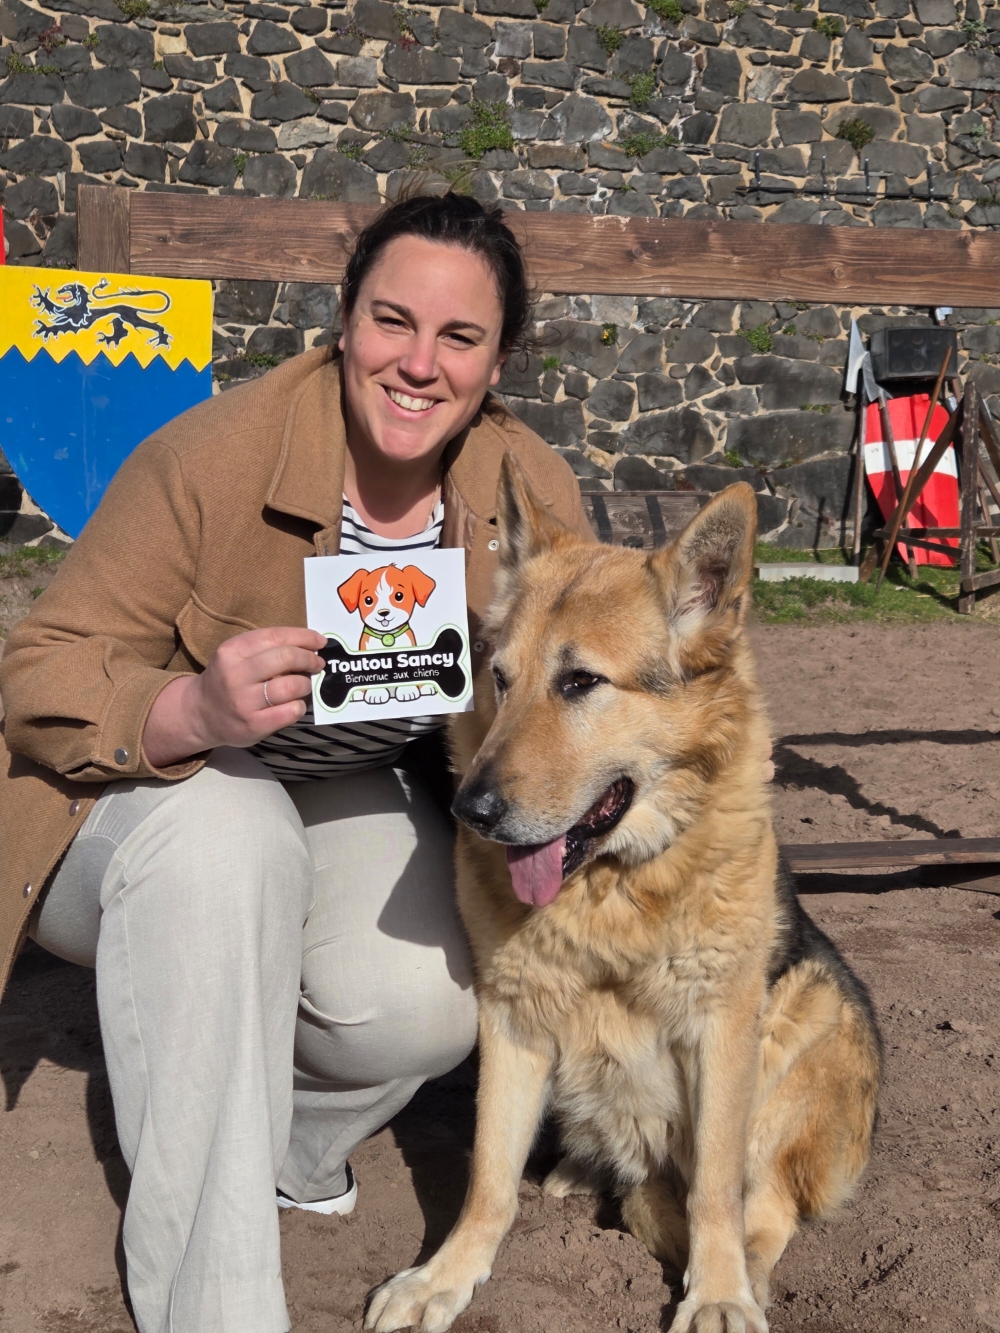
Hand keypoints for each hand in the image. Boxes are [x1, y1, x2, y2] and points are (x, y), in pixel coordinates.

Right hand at [143, 626, 326, 767]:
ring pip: (291, 686)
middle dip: (308, 659)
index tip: (319, 641)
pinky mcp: (253, 725)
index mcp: (231, 651)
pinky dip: (300, 705)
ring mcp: (243, 702)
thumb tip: (311, 644)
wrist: (201, 714)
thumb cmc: (228, 679)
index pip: (275, 636)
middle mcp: (235, 675)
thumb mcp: (237, 656)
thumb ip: (266, 648)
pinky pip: (290, 711)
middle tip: (317, 663)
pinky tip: (295, 704)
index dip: (303, 637)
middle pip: (285, 658)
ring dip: (305, 684)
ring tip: (303, 685)